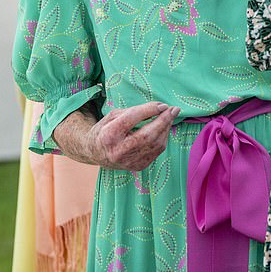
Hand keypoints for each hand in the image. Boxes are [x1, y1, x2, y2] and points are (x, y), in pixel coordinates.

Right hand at [55, 101, 179, 170]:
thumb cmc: (106, 130)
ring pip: (155, 144)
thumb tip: (160, 108)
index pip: (132, 119)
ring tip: (170, 116)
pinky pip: (157, 151)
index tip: (162, 104)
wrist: (96, 153)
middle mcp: (118, 151)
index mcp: (108, 135)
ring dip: (166, 128)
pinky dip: (162, 138)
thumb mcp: (113, 116)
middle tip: (174, 109)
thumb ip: (134, 111)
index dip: (149, 110)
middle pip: (148, 135)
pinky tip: (163, 129)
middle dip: (164, 121)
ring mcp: (129, 162)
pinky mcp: (138, 166)